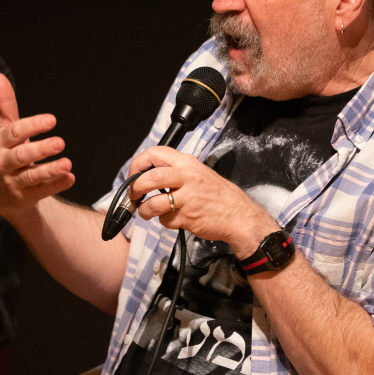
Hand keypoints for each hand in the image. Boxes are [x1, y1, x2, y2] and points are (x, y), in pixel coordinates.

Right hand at [0, 73, 74, 221]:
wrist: (5, 194)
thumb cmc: (9, 154)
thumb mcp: (6, 130)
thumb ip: (5, 105)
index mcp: (2, 143)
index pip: (14, 133)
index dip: (31, 126)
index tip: (51, 120)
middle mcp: (5, 163)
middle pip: (21, 156)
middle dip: (40, 149)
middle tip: (60, 142)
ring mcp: (13, 182)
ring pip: (30, 176)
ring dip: (49, 170)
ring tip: (67, 164)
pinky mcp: (24, 198)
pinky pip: (40, 192)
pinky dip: (55, 185)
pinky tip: (70, 178)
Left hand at [129, 146, 275, 257]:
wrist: (239, 215)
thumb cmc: (219, 195)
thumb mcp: (199, 173)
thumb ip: (176, 171)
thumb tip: (148, 174)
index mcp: (188, 163)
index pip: (155, 153)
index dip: (138, 164)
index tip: (134, 175)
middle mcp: (187, 177)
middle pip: (151, 177)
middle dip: (136, 187)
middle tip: (134, 194)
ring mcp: (188, 198)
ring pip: (154, 202)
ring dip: (145, 209)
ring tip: (146, 211)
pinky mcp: (188, 217)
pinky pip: (166, 219)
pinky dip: (164, 221)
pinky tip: (173, 219)